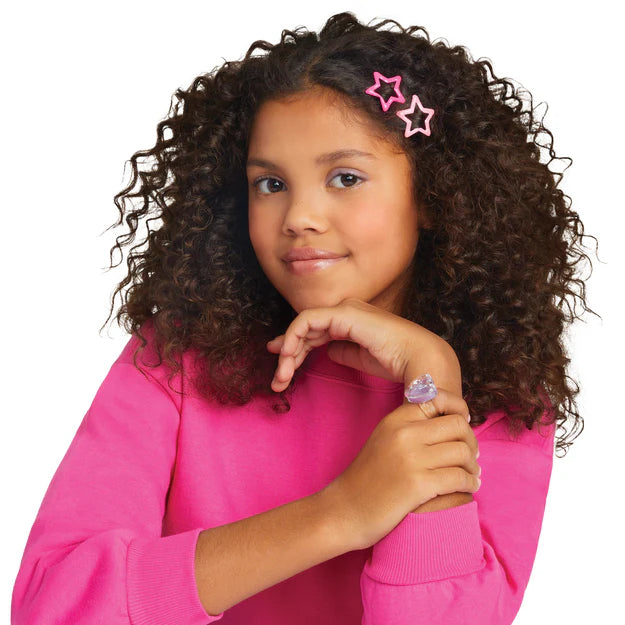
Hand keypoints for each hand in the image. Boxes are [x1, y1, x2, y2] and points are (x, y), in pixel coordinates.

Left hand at [266, 298, 454, 393]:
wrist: (419, 358)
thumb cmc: (397, 361)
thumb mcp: (361, 359)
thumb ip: (343, 352)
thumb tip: (327, 351)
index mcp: (351, 322)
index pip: (315, 332)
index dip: (294, 349)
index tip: (281, 369)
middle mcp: (345, 312)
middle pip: (306, 331)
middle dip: (287, 356)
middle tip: (277, 381)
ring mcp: (344, 310)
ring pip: (302, 327)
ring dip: (288, 352)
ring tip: (281, 378)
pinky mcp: (343, 313)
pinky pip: (307, 321)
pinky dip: (293, 337)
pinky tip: (288, 357)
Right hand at [319, 389, 480, 551]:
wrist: (345, 510)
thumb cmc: (367, 478)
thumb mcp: (384, 440)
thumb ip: (410, 427)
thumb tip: (452, 420)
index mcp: (395, 420)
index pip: (438, 399)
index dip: (459, 409)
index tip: (464, 423)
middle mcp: (404, 434)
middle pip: (457, 425)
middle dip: (471, 441)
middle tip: (471, 456)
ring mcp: (411, 459)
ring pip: (463, 452)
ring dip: (472, 466)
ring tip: (471, 475)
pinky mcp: (418, 485)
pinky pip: (459, 478)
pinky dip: (469, 483)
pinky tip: (467, 488)